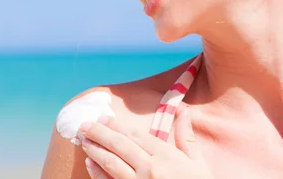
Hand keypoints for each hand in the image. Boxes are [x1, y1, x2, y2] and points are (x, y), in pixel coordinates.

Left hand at [79, 105, 212, 178]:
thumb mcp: (198, 164)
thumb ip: (186, 138)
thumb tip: (183, 110)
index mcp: (167, 157)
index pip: (136, 135)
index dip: (117, 125)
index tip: (104, 118)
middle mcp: (150, 169)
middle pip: (120, 145)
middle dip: (100, 133)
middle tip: (84, 126)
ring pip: (111, 163)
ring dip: (95, 150)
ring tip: (84, 141)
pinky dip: (97, 173)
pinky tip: (89, 163)